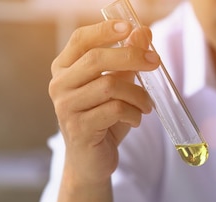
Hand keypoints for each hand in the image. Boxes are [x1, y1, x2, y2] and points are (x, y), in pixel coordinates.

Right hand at [49, 20, 158, 183]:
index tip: (130, 26)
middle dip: (131, 57)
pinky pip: (115, 110)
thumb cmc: (103, 120)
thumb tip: (144, 32)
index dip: (105, 30)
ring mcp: (66, 108)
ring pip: (110, 86)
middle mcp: (59, 85)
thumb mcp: (118, 86)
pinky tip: (136, 119)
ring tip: (147, 105)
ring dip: (138, 94)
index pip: (81, 40)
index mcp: (64, 69)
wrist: (91, 161)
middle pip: (96, 59)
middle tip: (155, 62)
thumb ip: (127, 60)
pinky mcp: (79, 128)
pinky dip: (134, 113)